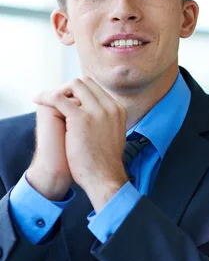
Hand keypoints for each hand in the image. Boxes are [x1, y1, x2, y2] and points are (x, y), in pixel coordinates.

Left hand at [33, 77, 127, 210]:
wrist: (104, 177)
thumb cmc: (105, 162)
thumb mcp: (114, 135)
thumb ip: (107, 122)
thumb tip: (97, 117)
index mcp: (118, 110)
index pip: (96, 89)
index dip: (80, 93)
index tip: (68, 100)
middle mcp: (110, 107)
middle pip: (86, 83)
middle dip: (69, 88)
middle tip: (56, 99)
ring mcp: (97, 111)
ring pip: (75, 85)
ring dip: (59, 90)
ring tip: (47, 99)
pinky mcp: (81, 118)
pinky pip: (58, 98)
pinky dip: (46, 96)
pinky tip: (37, 100)